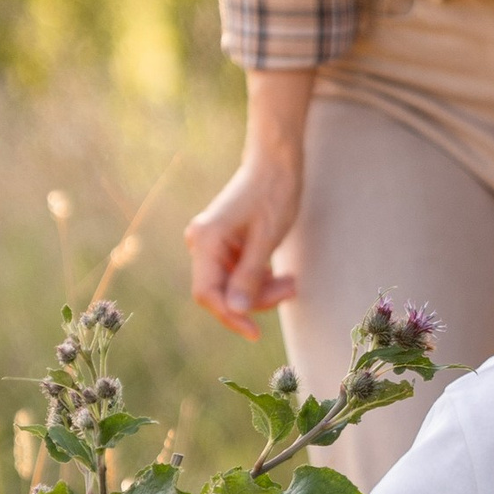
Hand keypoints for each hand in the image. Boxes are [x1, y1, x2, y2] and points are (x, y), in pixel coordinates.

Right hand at [185, 82, 311, 336]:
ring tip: (292, 282)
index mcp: (205, 240)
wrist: (275, 160)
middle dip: (255, 300)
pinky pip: (237, 275)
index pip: (207, 293)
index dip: (230, 317)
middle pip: (221, 292)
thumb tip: (235, 310)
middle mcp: (201, 243)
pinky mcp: (224, 245)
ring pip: (232, 286)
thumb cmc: (274, 192)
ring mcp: (211, 244)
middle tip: (290, 289)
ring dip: (261, 291)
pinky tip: (280, 274)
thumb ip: (249, 276)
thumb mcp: (267, 238)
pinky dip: (259, 280)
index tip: (255, 333)